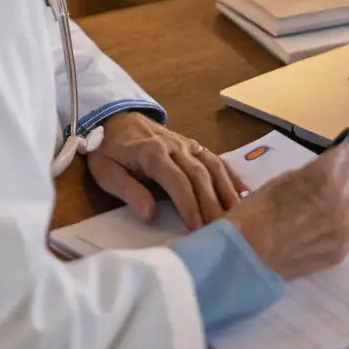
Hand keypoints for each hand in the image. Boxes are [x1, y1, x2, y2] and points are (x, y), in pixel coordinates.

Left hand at [87, 113, 246, 230]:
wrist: (115, 118)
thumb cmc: (109, 149)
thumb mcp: (105, 171)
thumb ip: (127, 191)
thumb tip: (148, 214)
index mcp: (152, 152)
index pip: (177, 180)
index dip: (189, 205)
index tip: (197, 228)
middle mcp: (175, 146)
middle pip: (200, 175)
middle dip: (212, 204)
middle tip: (222, 230)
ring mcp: (187, 144)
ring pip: (213, 167)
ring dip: (226, 192)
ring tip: (237, 216)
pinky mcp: (193, 145)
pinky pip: (216, 159)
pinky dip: (231, 176)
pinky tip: (243, 193)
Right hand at [228, 144, 348, 279]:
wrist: (248, 256)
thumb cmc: (258, 211)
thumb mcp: (282, 180)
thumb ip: (311, 173)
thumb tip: (326, 168)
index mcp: (327, 178)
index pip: (342, 157)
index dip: (328, 162)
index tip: (317, 169)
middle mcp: (343, 202)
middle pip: (348, 182)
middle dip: (335, 182)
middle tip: (312, 192)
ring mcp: (345, 230)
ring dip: (338, 204)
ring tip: (313, 213)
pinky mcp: (341, 251)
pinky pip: (346, 230)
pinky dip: (335, 226)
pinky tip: (315, 231)